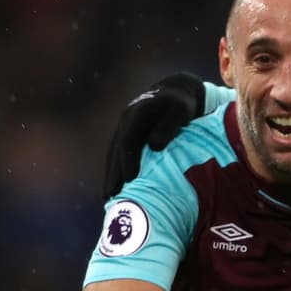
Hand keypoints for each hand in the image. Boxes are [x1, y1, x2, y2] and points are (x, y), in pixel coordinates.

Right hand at [103, 72, 204, 200]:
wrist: (176, 91)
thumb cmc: (182, 104)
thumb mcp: (180, 110)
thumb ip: (168, 125)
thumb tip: (155, 146)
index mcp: (137, 114)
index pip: (128, 141)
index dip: (128, 160)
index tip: (130, 180)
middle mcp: (125, 122)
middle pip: (116, 151)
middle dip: (113, 174)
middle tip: (111, 197)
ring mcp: (124, 128)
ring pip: (113, 155)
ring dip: (110, 176)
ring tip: (108, 198)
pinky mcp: (127, 135)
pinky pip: (118, 155)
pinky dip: (116, 170)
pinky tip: (116, 187)